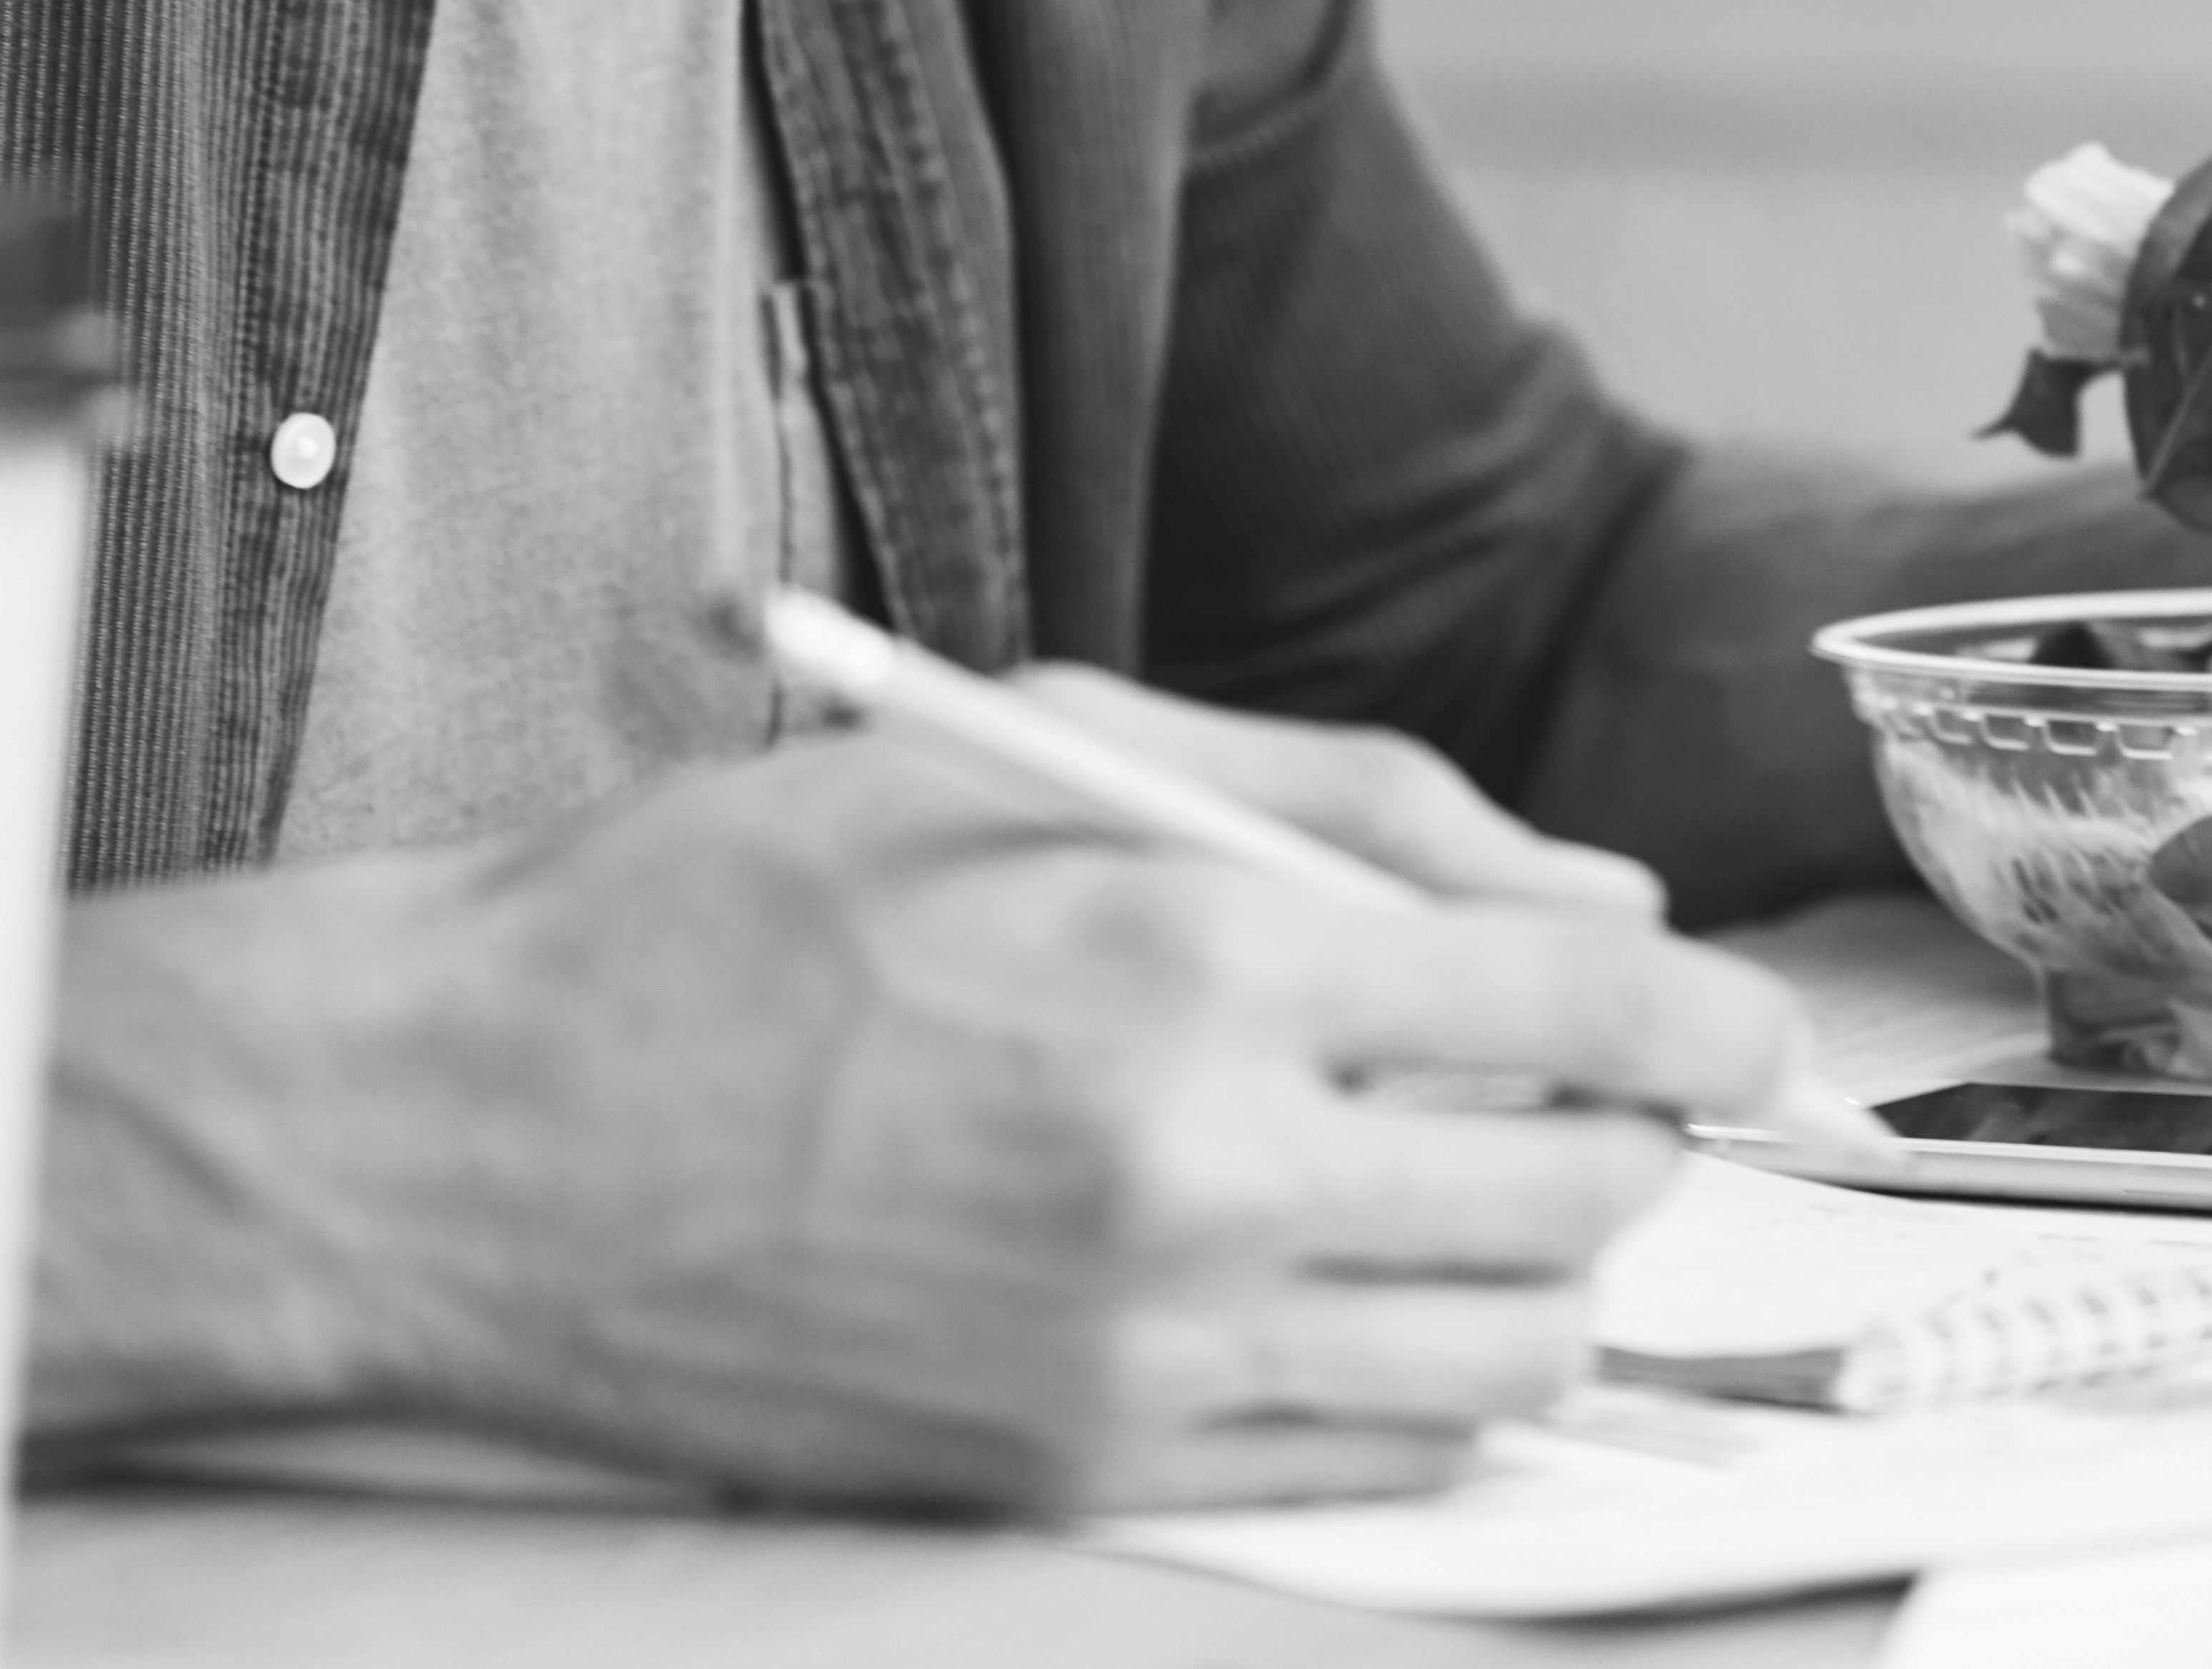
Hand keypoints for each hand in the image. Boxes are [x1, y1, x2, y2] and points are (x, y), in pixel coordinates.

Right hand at [105, 674, 1806, 1511]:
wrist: (478, 1134)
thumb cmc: (737, 906)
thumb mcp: (1043, 745)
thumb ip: (1349, 801)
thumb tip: (1588, 897)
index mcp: (1194, 956)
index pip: (1588, 1003)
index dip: (1707, 1012)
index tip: (1733, 1019)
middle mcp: (1195, 1168)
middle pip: (1582, 1190)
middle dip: (1627, 1129)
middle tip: (1576, 1080)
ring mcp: (1143, 1346)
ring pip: (1508, 1353)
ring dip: (1539, 1268)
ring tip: (1459, 1182)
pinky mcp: (1082, 1466)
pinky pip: (1372, 1457)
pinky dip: (1421, 1380)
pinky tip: (1352, 1285)